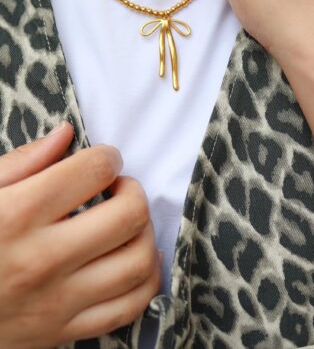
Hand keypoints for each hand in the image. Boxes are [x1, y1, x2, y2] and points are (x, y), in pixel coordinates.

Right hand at [0, 122, 160, 347]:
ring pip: (138, 262)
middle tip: (119, 189)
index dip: (107, 157)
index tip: (104, 161)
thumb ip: (23, 162)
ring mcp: (54, 302)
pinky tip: (135, 258)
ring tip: (127, 223)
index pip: (93, 171)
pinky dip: (145, 280)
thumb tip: (66, 134)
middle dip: (134, 192)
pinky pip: (129, 307)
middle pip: (129, 216)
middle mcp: (41, 261)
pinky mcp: (60, 332)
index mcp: (16, 216)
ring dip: (145, 233)